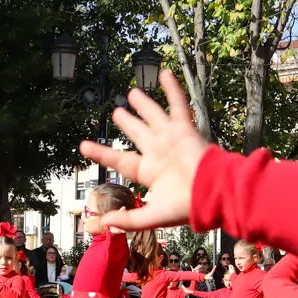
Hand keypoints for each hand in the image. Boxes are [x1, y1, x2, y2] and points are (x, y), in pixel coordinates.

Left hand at [79, 69, 208, 231]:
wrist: (213, 195)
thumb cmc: (186, 207)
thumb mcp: (151, 215)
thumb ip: (127, 219)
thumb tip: (100, 224)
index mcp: (150, 172)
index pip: (119, 159)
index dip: (101, 152)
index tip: (83, 145)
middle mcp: (159, 153)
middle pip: (138, 134)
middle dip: (128, 123)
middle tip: (117, 111)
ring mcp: (172, 139)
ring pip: (153, 117)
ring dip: (144, 104)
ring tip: (132, 93)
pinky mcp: (185, 130)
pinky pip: (178, 104)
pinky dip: (172, 89)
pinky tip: (165, 73)